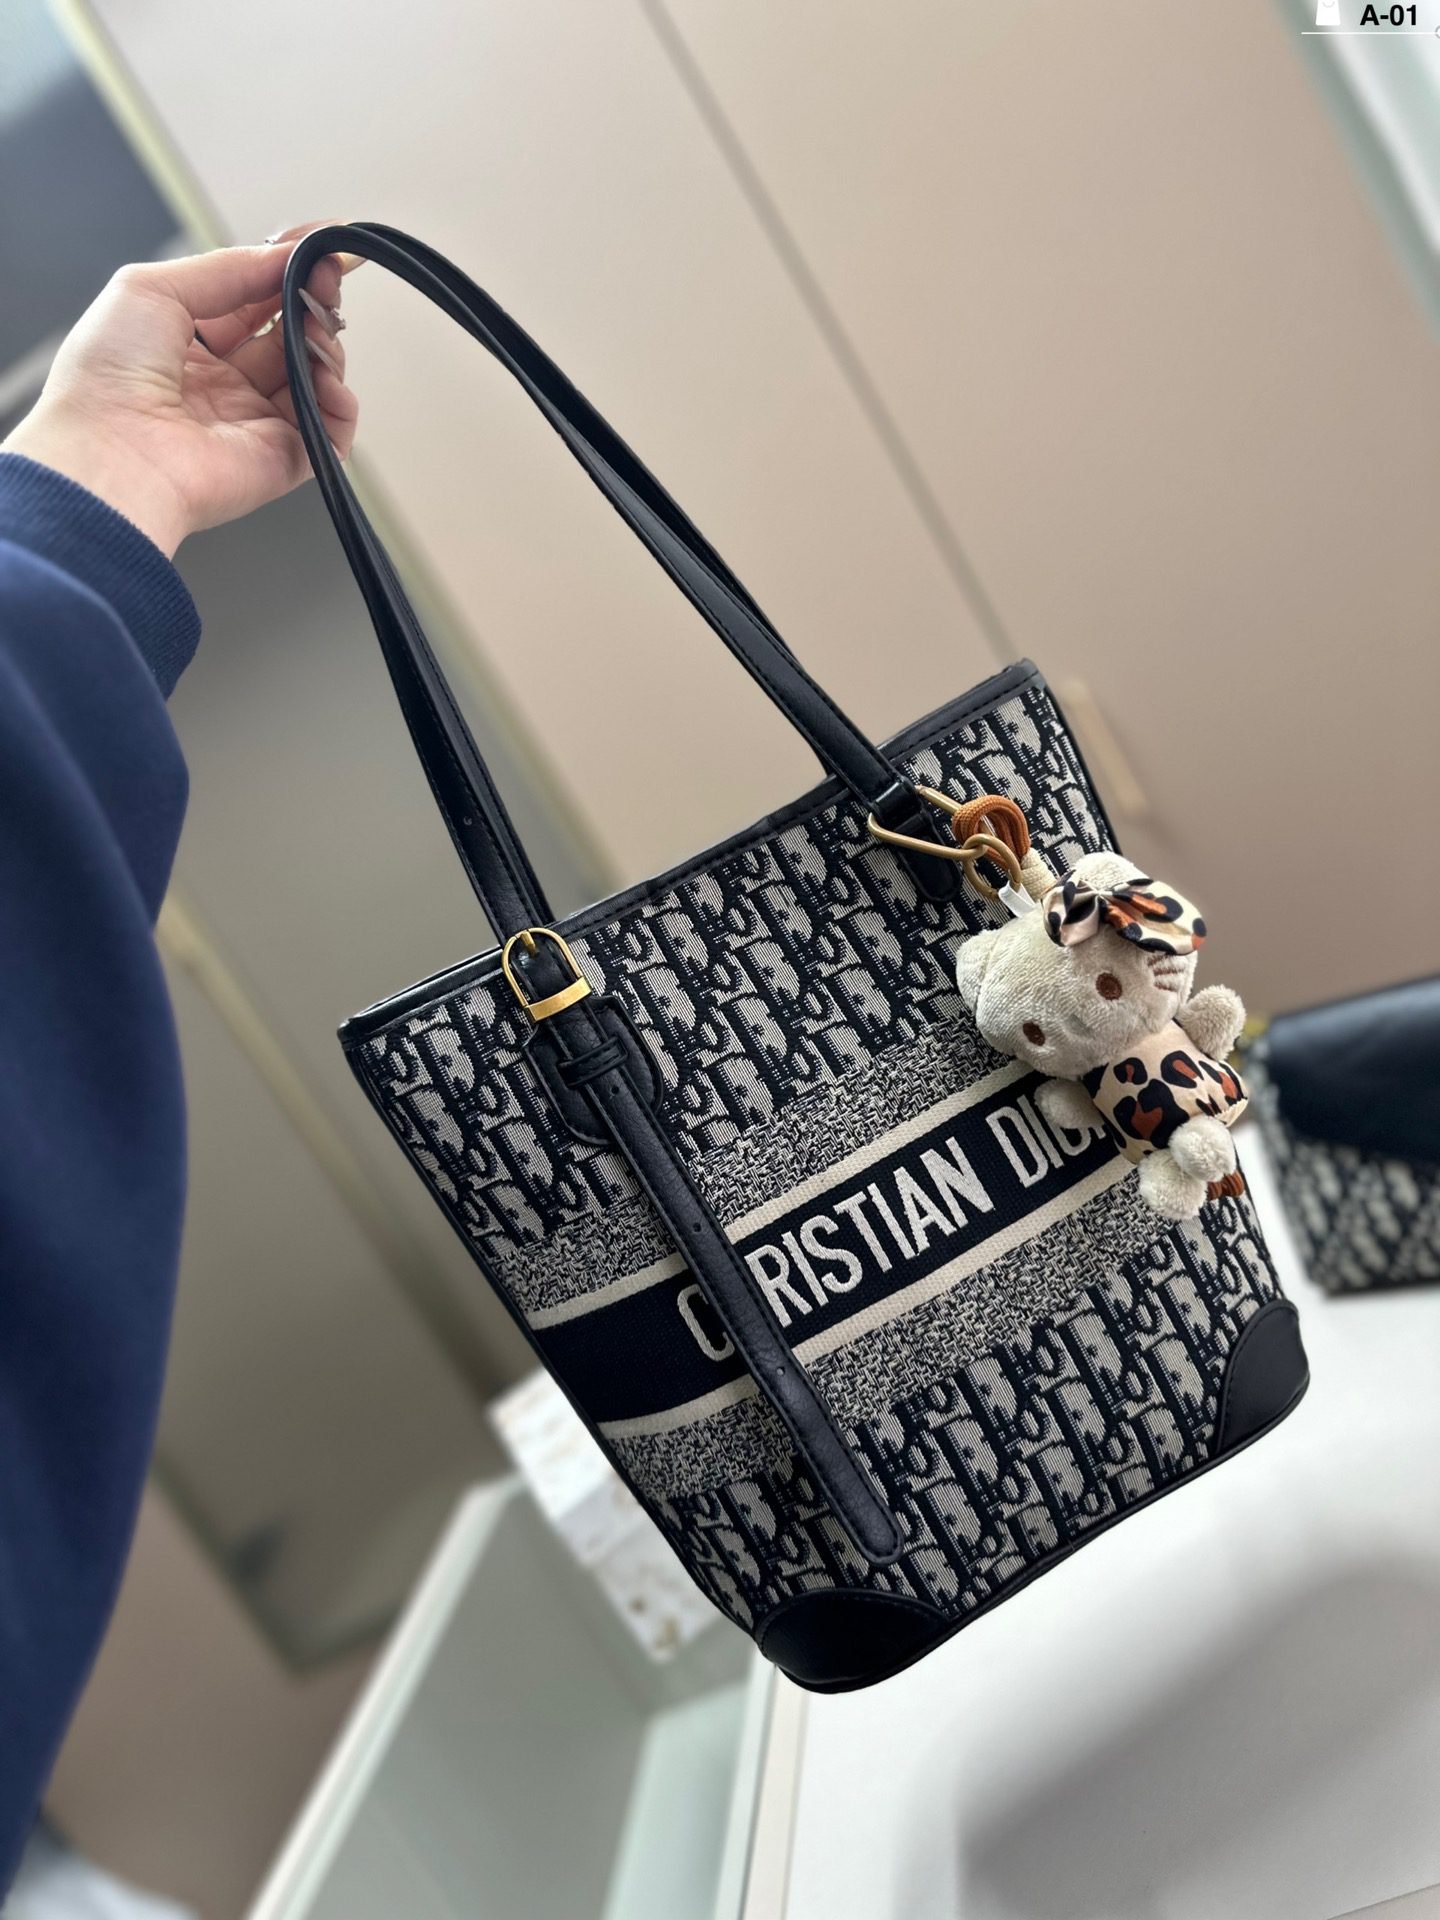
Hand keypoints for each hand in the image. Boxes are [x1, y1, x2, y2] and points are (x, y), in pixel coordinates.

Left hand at [2, 221, 358, 558]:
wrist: (109, 453)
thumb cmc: (108, 376)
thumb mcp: (152, 288)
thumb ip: (226, 268)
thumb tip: (286, 254)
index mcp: (188, 345)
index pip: (254, 301)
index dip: (288, 273)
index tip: (322, 248)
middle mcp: (225, 385)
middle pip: (291, 335)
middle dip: (314, 302)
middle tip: (327, 280)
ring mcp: (255, 423)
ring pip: (315, 377)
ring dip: (326, 345)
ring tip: (317, 330)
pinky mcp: (281, 461)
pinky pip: (330, 431)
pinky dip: (341, 404)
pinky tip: (327, 380)